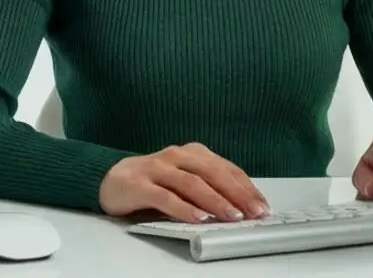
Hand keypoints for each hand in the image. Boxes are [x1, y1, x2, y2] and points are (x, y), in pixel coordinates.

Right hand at [98, 143, 269, 222]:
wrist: (109, 178)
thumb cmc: (154, 181)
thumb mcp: (184, 180)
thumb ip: (208, 187)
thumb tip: (240, 208)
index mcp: (194, 153)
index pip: (226, 169)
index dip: (246, 187)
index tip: (262, 205)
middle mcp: (178, 156)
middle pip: (213, 173)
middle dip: (237, 194)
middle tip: (254, 212)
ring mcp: (158, 168)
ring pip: (192, 183)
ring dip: (214, 201)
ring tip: (231, 216)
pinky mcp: (140, 185)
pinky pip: (166, 197)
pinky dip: (184, 208)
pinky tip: (198, 218)